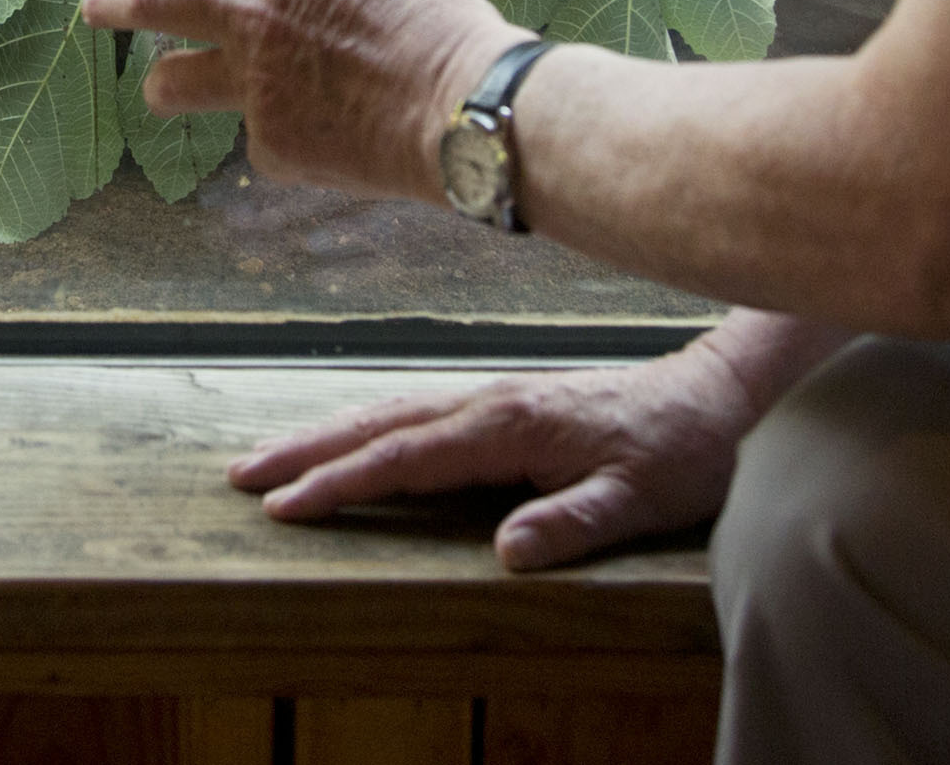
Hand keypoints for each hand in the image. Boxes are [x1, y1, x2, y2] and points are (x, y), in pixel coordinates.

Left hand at [80, 0, 525, 204]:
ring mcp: (255, 84)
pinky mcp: (270, 144)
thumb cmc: (450, 37)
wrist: (466, 113)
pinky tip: (324, 147)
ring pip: (174, 82)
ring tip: (156, 92)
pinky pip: (259, 141)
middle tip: (92, 5)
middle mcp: (255, 16)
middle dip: (116, 1)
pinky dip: (283, 139)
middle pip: (159, 2)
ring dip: (162, 85)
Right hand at [233, 342, 769, 571]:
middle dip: (307, 451)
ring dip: (325, 434)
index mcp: (509, 427)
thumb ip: (574, 524)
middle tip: (241, 475)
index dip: (342, 484)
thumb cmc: (677, 452)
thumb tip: (505, 554)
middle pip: (378, 425)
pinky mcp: (497, 404)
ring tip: (269, 457)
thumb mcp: (642, 499)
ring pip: (389, 413)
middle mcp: (486, 403)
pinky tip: (346, 439)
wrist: (709, 395)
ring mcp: (489, 398)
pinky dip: (364, 425)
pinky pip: (413, 412)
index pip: (407, 458)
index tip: (286, 506)